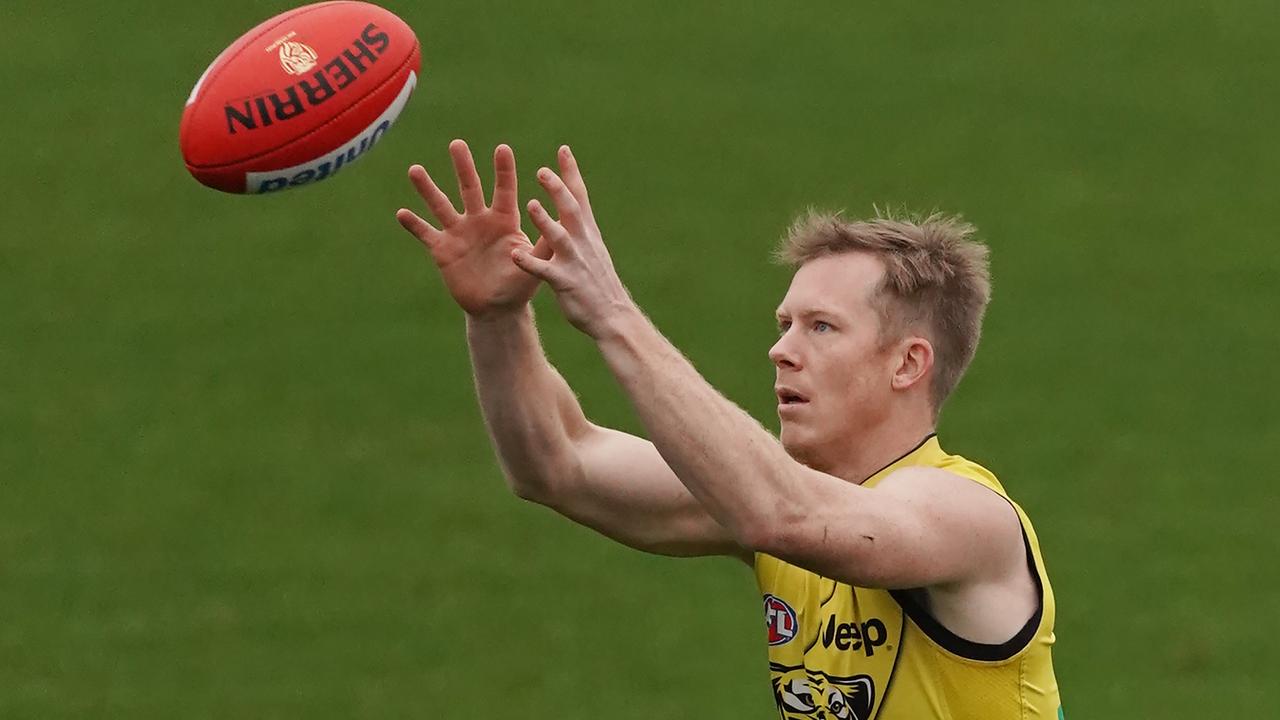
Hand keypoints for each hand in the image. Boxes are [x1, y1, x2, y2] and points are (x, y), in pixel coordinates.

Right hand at [396, 140, 551, 317]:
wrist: (497, 308)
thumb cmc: (520, 284)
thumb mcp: (536, 264)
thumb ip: (545, 244)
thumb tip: (559, 224)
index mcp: (504, 221)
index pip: (504, 190)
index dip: (503, 171)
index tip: (503, 148)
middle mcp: (479, 220)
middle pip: (469, 188)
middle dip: (463, 166)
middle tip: (457, 144)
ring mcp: (459, 233)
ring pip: (441, 205)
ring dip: (428, 189)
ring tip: (415, 170)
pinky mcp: (442, 249)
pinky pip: (425, 234)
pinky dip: (413, 225)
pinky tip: (401, 212)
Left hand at [511, 146, 636, 337]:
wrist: (613, 315)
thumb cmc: (598, 281)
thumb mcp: (593, 248)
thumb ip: (582, 227)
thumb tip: (574, 207)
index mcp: (588, 232)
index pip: (580, 196)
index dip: (571, 173)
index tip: (563, 149)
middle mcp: (583, 242)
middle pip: (571, 209)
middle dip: (558, 189)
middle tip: (542, 171)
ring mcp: (574, 261)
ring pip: (559, 237)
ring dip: (545, 221)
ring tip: (530, 206)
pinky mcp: (564, 282)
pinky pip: (543, 271)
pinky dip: (528, 262)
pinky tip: (514, 255)